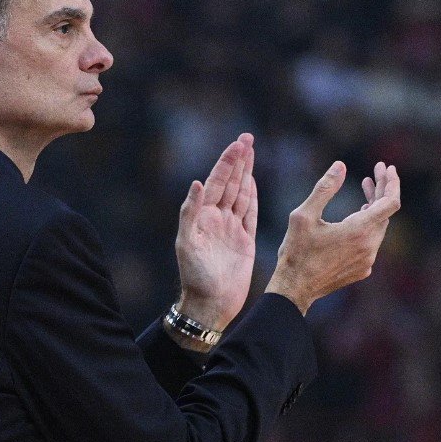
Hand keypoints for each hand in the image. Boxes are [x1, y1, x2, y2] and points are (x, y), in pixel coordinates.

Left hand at [174, 133, 257, 332]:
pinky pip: (250, 213)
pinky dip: (252, 196)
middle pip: (230, 182)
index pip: (217, 182)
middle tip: (247, 138)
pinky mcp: (245, 240)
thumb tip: (197, 182)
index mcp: (202, 216)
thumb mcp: (187, 243)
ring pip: (241, 194)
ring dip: (246, 173)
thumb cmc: (195, 277)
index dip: (227, 162)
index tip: (238, 144)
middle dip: (238, 160)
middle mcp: (217, 218)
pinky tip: (253, 181)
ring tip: (250, 152)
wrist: (210, 304)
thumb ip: (190, 212)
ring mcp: (231, 228)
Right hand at [266, 160, 401, 314]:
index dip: (391, 182)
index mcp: (359, 231)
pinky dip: (369, 225)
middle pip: (386, 213)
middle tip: (374, 173)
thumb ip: (325, 188)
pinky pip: (372, 242)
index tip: (387, 168)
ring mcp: (368, 260)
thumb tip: (340, 165)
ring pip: (379, 227)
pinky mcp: (363, 269)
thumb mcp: (304, 215)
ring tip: (366, 189)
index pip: (390, 202)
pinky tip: (357, 218)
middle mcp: (369, 246)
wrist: (295, 288)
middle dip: (381, 190)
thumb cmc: (296, 251)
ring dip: (375, 207)